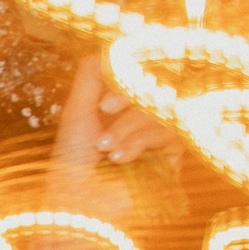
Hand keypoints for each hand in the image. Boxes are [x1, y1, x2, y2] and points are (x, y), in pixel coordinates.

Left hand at [50, 54, 171, 179]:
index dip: (129, 70)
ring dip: (130, 126)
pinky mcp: (175, 155)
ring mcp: (161, 133)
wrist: (79, 205)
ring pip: (164, 106)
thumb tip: (115, 44)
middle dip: (128, 95)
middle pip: (157, 81)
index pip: (142, 67)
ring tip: (106, 149)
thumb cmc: (72, 161)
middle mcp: (144, 112)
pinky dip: (142, 141)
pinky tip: (120, 158)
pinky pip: (174, 129)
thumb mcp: (77, 109)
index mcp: (123, 99)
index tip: (104, 92)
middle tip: (104, 112)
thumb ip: (93, 72)